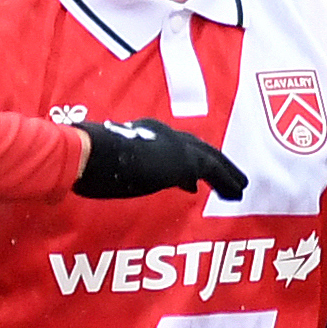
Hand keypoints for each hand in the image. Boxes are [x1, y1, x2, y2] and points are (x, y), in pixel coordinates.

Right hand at [73, 120, 248, 202]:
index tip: (192, 179)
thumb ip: (113, 171)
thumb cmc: (86, 161)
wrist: (92, 155)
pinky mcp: (184, 159)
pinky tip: (236, 194)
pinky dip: (227, 181)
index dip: (185, 162)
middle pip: (197, 148)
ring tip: (240, 188)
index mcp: (143, 134)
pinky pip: (214, 172)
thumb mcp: (104, 166)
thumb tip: (101, 184)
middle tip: (229, 177)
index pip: (171, 146)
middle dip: (213, 162)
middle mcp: (163, 134)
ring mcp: (176, 144)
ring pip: (211, 158)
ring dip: (227, 172)